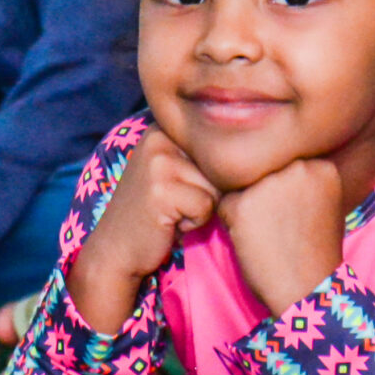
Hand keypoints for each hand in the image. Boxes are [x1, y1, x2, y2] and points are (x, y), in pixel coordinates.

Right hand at [67, 129, 218, 329]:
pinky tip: (168, 223)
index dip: (213, 176)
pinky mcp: (160, 188)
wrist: (115, 249)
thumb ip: (205, 155)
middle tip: (176, 202)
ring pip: (216, 187)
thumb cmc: (157, 212)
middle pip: (220, 165)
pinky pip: (206, 206)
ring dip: (202, 208)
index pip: (219, 146)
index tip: (184, 187)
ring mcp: (158, 160)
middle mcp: (160, 134)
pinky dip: (193, 222)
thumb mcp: (177, 171)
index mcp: (166, 126)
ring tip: (172, 211)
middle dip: (208, 191)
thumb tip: (258, 150)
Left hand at [218, 158, 343, 314]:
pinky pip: (224, 206)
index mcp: (320, 165)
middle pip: (261, 172)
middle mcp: (297, 167)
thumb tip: (267, 168)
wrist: (310, 289)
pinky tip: (255, 242)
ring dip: (248, 209)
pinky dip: (233, 225)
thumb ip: (303, 180)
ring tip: (271, 235)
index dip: (284, 192)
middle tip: (283, 228)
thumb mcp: (323, 203)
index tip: (296, 216)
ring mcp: (268, 184)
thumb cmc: (316, 252)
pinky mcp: (243, 205)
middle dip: (264, 196)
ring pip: (242, 187)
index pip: (283, 164)